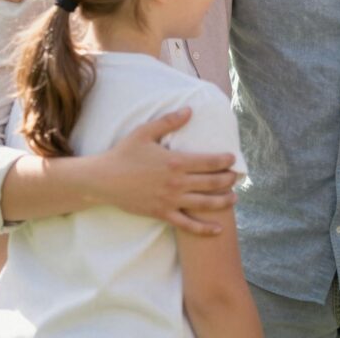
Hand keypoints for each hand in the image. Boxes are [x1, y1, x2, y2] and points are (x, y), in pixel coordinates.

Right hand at [92, 108, 238, 235]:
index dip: (225, 160)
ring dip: (223, 201)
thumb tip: (190, 110)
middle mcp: (176, 182)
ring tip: (234, 198)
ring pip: (205, 204)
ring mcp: (170, 200)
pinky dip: (204, 229)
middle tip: (237, 177)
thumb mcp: (145, 132)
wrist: (103, 180)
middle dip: (228, 180)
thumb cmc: (124, 154)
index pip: (209, 161)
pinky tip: (218, 230)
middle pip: (212, 182)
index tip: (233, 159)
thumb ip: (169, 121)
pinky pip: (187, 224)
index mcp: (175, 161)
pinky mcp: (162, 214)